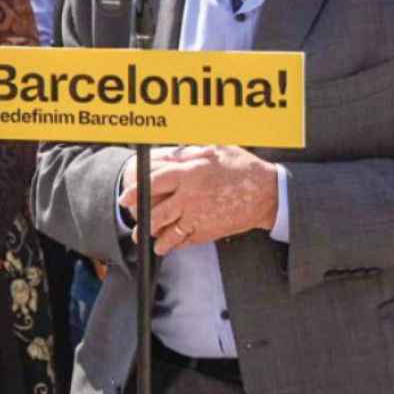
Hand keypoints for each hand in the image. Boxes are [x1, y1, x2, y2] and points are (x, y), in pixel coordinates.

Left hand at [120, 146, 278, 255]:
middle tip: (133, 217)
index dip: (136, 190)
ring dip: (152, 234)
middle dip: (139, 216)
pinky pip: (183, 240)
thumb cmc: (241, 167)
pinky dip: (171, 243)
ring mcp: (198, 216)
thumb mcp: (213, 149)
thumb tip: (164, 154)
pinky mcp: (207, 232)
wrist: (268, 193)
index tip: (126, 196)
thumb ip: (186, 153)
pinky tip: (165, 244)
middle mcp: (190, 196)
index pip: (153, 181)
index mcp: (190, 172)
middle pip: (155, 209)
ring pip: (166, 229)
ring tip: (143, 236)